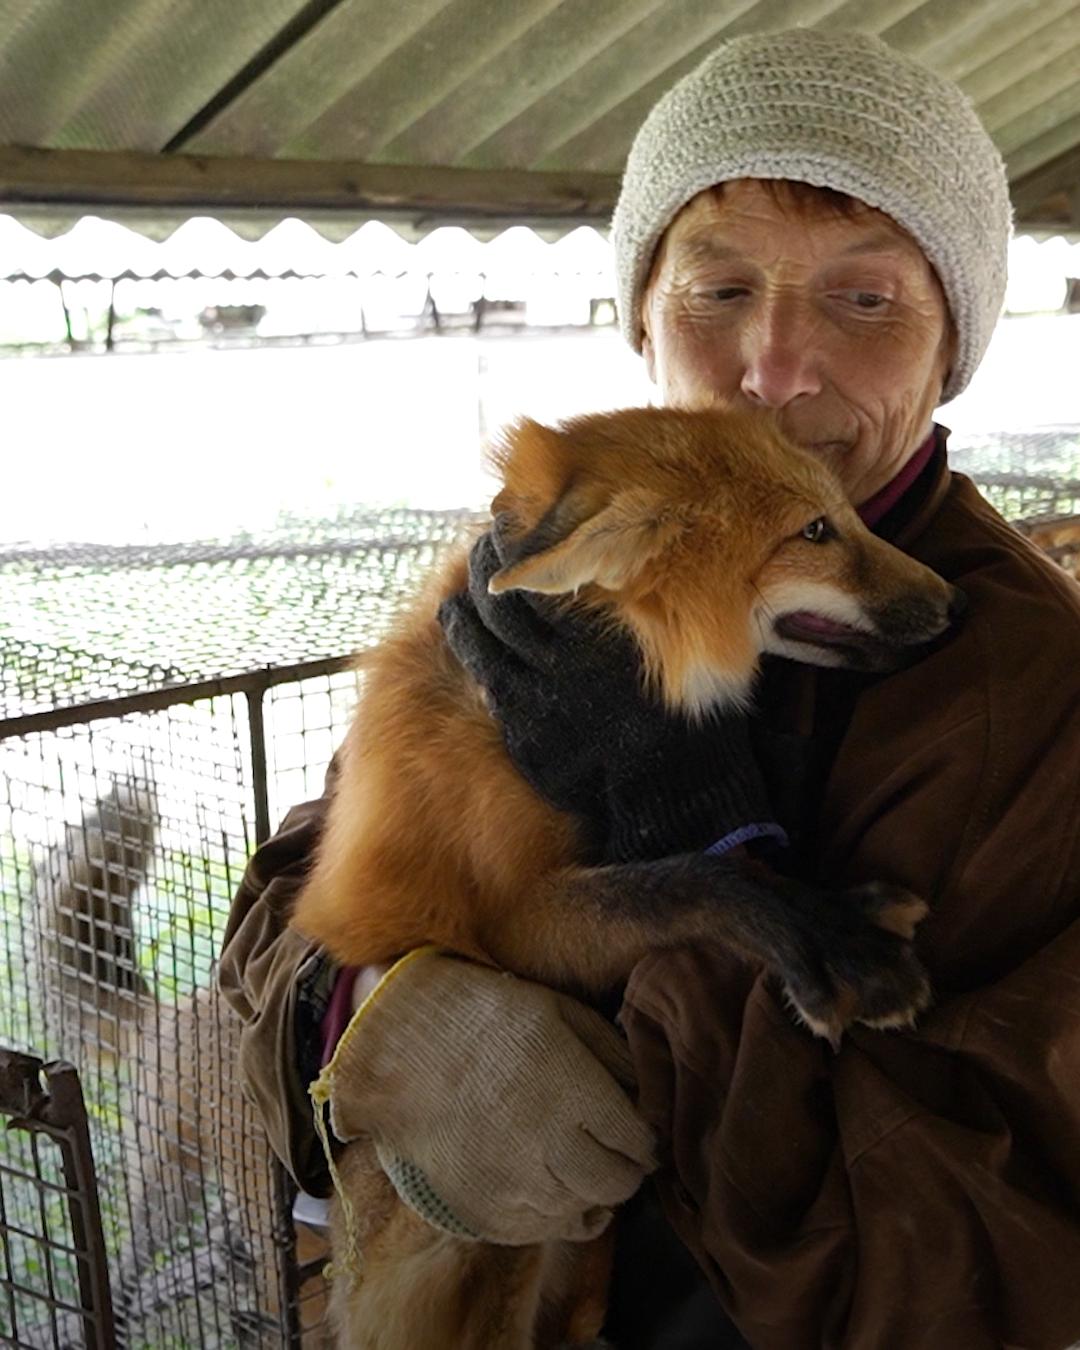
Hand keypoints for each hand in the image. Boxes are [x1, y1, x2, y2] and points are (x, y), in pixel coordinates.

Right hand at [320, 950, 656, 1243]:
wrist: (406, 1046)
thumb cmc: (490, 1018)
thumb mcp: (561, 1013)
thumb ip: (613, 1055)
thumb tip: (645, 1096)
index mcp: (574, 1092)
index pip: (638, 1142)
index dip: (645, 1138)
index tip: (638, 1131)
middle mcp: (548, 1145)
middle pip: (616, 1184)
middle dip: (626, 1170)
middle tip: (616, 1152)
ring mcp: (513, 1184)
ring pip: (582, 1213)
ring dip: (591, 1193)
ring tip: (581, 1168)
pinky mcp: (484, 1208)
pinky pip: (541, 1230)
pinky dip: (555, 1213)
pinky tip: (551, 1186)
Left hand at [439, 518, 782, 860]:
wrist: (670, 783)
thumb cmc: (679, 706)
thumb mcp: (670, 642)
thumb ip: (635, 604)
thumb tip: (602, 557)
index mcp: (610, 630)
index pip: (547, 566)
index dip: (521, 538)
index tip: (514, 519)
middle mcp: (571, 658)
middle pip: (507, 595)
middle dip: (488, 560)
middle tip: (486, 542)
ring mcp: (542, 693)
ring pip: (484, 630)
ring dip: (468, 597)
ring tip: (467, 580)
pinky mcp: (523, 722)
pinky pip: (481, 667)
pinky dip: (463, 636)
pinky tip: (457, 619)